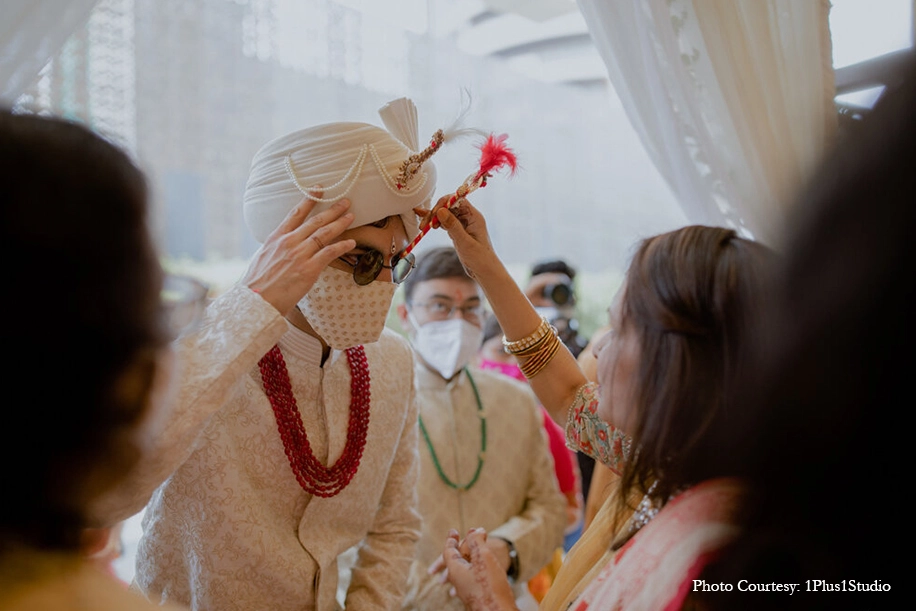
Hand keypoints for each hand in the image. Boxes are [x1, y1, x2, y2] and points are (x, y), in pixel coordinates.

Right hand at [241, 191, 354, 315]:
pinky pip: (329, 252)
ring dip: (340, 223)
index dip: (309, 200)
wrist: (255, 301)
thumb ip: (276, 248)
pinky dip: (341, 246)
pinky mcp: (309, 269)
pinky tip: (351, 242)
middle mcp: (289, 242)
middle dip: (332, 210)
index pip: (295, 213)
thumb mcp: (262, 258)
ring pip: (324, 233)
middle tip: (346, 202)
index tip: (319, 189)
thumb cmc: (257, 284)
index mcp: (276, 238)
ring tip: (351, 216)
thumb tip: (283, 247)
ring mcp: (299, 254)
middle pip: (315, 221)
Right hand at [431, 196, 497, 280]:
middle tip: (425, 224)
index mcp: (474, 216)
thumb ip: (453, 226)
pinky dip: (435, 223)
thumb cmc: (480, 258)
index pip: (457, 200)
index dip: (444, 203)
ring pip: (445, 215)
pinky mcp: (458, 231)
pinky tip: (425, 222)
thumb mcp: (465, 242)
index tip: (433, 213)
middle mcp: (468, 217)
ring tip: (422, 226)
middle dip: (435, 212)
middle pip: (449, 207)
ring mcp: (463, 224)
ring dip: (433, 218)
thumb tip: (440, 210)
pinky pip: (445, 223)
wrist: (485, 271)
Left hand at [442, 528, 517, 610]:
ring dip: (471, 556)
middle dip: (462, 546)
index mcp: (455, 569)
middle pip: (455, 559)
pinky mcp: (477, 596)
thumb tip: (475, 530)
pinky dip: (477, 567)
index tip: (453, 531)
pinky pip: (473, 578)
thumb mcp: (483, 557)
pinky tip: (486, 567)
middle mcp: (458, 580)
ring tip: (479, 549)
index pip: (448, 550)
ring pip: (465, 569)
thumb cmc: (489, 586)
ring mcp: (467, 589)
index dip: (451, 539)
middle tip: (466, 536)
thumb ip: (477, 541)